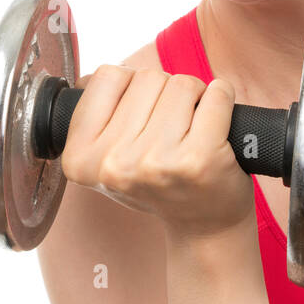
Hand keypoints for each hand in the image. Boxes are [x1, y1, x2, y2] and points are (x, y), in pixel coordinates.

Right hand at [59, 65, 256, 243]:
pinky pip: (216, 95)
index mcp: (81, 158)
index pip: (107, 76)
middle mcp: (114, 162)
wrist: (202, 227)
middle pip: (147, 76)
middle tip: (171, 130)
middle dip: (165, 93)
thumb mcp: (110, 156)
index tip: (142, 114)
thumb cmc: (159, 182)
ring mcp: (156, 161)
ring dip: (195, 97)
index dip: (131, 86)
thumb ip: (100, 114)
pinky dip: (222, 98)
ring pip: (181, 83)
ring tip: (192, 131)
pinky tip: (218, 123)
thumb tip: (103, 76)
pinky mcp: (198, 159)